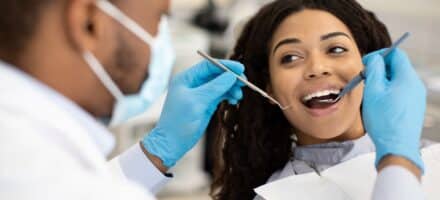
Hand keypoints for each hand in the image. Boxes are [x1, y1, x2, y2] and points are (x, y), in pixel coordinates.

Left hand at [142, 59, 244, 167]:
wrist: (172, 143)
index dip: (225, 65)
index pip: (208, 66)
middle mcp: (193, 84)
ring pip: (220, 85)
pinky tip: (234, 100)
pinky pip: (220, 95)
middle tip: (244, 83)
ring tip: (239, 96)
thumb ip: (215, 88)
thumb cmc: (179, 121)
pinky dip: (228, 95)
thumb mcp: (197, 102)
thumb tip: (231, 76)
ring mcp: (200, 94)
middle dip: (230, 78)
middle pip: (216, 74)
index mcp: (186, 78)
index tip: (241, 69)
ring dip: (231, 88)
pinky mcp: (205, 104)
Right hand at [362, 48, 425, 171]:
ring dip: (382, 82)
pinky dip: (388, 92)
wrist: (397, 147)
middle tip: (365, 79)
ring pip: (397, 80)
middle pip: (397, 67)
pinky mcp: (414, 107)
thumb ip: (374, 70)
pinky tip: (378, 105)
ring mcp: (416, 97)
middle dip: (379, 70)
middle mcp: (415, 85)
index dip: (379, 55)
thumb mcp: (373, 91)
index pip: (396, 54)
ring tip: (370, 94)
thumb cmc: (384, 120)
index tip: (366, 64)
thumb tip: (375, 58)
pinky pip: (400, 92)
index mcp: (407, 78)